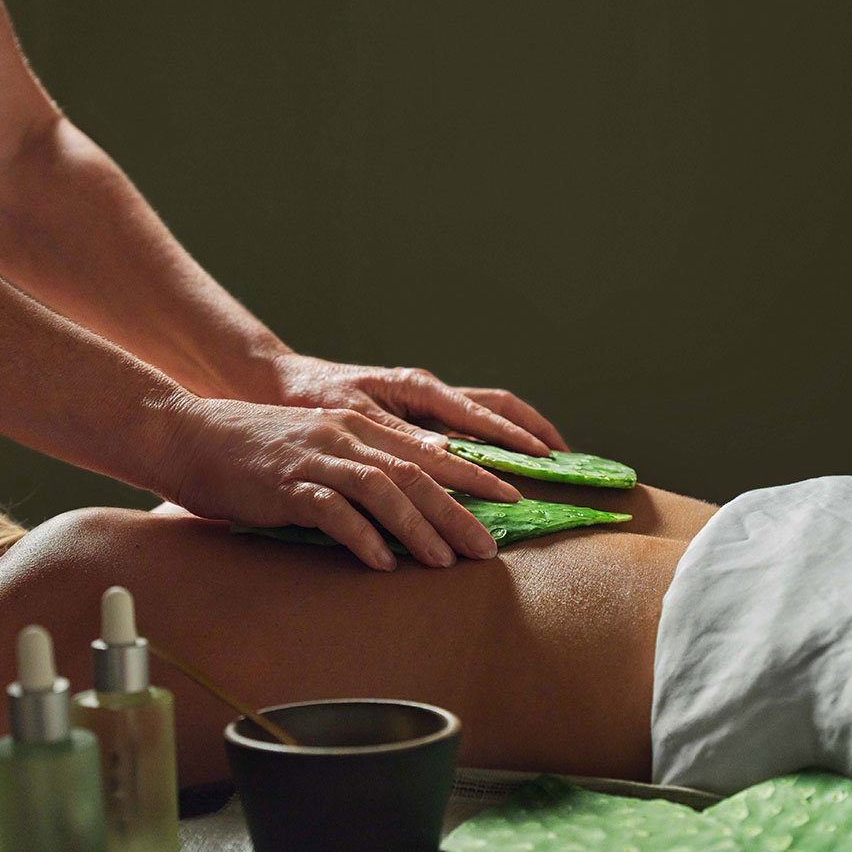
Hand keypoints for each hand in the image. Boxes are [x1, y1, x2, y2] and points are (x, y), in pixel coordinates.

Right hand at [153, 396, 529, 569]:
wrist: (183, 434)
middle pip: (416, 474)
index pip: (427, 453)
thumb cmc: (247, 452)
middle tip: (492, 547)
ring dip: (419, 528)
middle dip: (460, 511)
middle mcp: (342, 437)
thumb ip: (354, 473)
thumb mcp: (312, 451)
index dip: (473, 477)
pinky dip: (360, 537)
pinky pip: (331, 511)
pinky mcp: (282, 483)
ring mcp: (313, 458)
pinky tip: (382, 564)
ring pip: (382, 489)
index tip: (512, 500)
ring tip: (447, 562)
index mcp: (355, 427)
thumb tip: (399, 513)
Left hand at [264, 355, 567, 456]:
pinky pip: (465, 428)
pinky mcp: (415, 417)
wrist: (283, 384)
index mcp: (418, 387)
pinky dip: (492, 444)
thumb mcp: (354, 418)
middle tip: (568, 462)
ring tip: (550, 462)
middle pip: (498, 406)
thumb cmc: (313, 398)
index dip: (514, 442)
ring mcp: (424, 403)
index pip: (482, 415)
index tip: (545, 464)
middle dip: (534, 431)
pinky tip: (502, 467)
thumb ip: (400, 438)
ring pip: (487, 414)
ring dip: (519, 435)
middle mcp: (428, 393)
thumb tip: (449, 456)